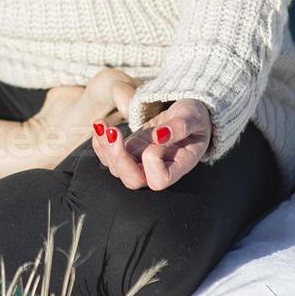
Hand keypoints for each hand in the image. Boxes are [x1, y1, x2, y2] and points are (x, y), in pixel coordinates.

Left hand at [90, 97, 212, 190]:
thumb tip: (159, 136)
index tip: (157, 136)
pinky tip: (100, 124)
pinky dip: (100, 142)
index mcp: (179, 166)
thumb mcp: (194, 117)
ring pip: (116, 169)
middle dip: (118, 158)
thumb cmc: (195, 118)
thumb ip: (180, 127)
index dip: (152, 160)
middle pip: (132, 180)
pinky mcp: (129, 152)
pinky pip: (108, 156)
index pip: (159, 180)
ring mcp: (140, 163)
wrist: (187, 115)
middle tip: (113, 132)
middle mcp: (158, 170)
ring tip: (103, 124)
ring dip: (105, 147)